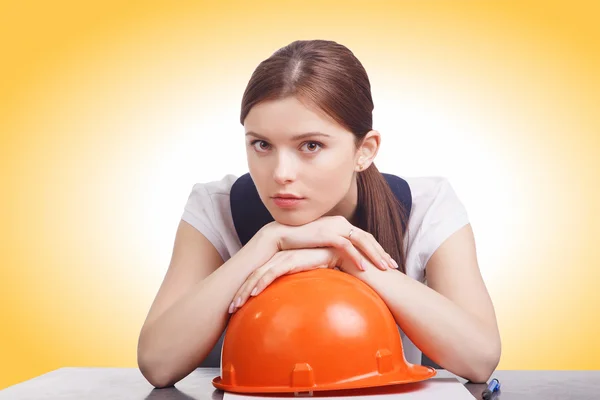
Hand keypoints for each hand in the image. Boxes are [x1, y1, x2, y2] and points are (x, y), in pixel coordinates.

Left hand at [229, 247, 351, 312]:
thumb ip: (305, 288)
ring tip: (235, 306)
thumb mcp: (316, 282)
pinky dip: (261, 282)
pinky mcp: (295, 257)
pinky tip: (252, 294)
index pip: (261, 274)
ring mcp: (288, 254)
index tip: (238, 307)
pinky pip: (273, 271)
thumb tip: (300, 312)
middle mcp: (283, 255)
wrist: (355, 260)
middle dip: (239, 290)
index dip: (247, 289)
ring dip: (245, 289)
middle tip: (229, 310)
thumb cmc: (338, 273)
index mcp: (286, 260)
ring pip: (260, 272)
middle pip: (255, 273)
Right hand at [265, 216, 397, 271]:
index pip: (364, 237)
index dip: (377, 249)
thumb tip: (341, 263)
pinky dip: (356, 257)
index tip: (386, 262)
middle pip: (368, 238)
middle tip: (393, 267)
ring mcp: (335, 226)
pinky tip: (363, 269)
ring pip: (362, 241)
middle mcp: (341, 223)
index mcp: (341, 224)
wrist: (279, 236)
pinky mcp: (327, 233)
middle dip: (381, 253)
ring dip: (375, 255)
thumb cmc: (298, 243)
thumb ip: (332, 249)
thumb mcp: (320, 245)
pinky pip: (347, 246)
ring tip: (384, 269)